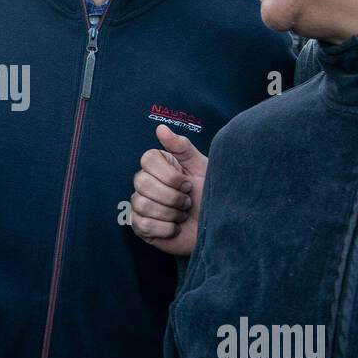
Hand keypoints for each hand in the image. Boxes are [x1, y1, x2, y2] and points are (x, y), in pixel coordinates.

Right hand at [130, 124, 207, 256]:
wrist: (217, 224)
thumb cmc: (208, 193)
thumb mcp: (200, 166)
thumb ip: (182, 146)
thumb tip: (160, 128)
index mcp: (157, 166)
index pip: (147, 159)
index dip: (169, 174)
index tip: (187, 182)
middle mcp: (144, 183)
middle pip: (142, 183)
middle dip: (172, 196)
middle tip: (187, 201)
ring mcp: (140, 205)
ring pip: (143, 205)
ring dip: (171, 213)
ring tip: (182, 214)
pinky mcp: (140, 227)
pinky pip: (144, 225)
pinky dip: (166, 229)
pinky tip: (176, 227)